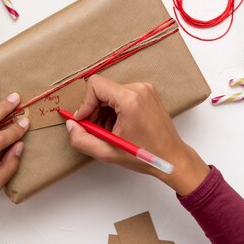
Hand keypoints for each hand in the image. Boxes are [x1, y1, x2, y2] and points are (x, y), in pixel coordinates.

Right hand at [66, 76, 208, 195]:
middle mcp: (138, 89)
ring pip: (110, 93)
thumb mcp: (107, 152)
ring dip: (103, 111)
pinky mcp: (147, 93)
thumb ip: (82, 139)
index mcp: (129, 99)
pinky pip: (121, 95)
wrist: (172, 157)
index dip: (85, 104)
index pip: (95, 85)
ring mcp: (145, 89)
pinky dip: (114, 109)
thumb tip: (71, 124)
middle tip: (95, 129)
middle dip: (93, 109)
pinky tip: (118, 126)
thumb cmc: (145, 156)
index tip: (84, 121)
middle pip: (102, 89)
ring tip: (109, 131)